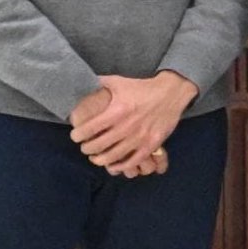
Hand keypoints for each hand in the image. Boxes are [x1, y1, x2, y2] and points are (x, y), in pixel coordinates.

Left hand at [71, 72, 193, 175]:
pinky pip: (133, 161)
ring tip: (95, 158)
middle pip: (98, 145)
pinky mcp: (152, 143)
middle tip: (85, 147)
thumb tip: (80, 82)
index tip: (76, 136)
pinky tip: (113, 166)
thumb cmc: (142, 87)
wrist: (172, 92)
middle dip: (87, 148)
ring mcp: (140, 137)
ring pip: (113, 156)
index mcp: (116, 111)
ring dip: (100, 160)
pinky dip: (121, 166)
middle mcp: (126, 126)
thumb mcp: (118, 82)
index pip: (89, 129)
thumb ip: (98, 84)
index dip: (78, 135)